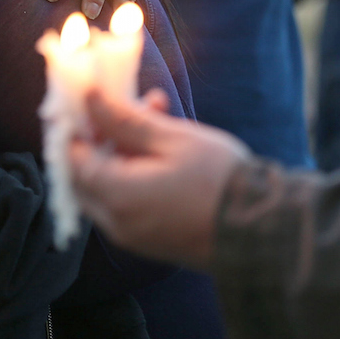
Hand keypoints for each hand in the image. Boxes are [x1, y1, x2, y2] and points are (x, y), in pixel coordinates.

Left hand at [69, 88, 250, 269]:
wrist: (267, 233)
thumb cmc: (222, 181)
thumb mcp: (172, 139)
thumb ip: (124, 119)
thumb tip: (88, 98)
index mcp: (116, 196)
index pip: (72, 157)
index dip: (73, 124)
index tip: (83, 98)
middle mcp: (115, 222)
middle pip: (84, 172)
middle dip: (98, 134)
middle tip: (122, 102)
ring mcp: (131, 235)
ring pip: (105, 184)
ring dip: (120, 148)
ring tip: (155, 110)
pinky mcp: (149, 240)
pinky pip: (124, 201)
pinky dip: (132, 171)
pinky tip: (162, 143)